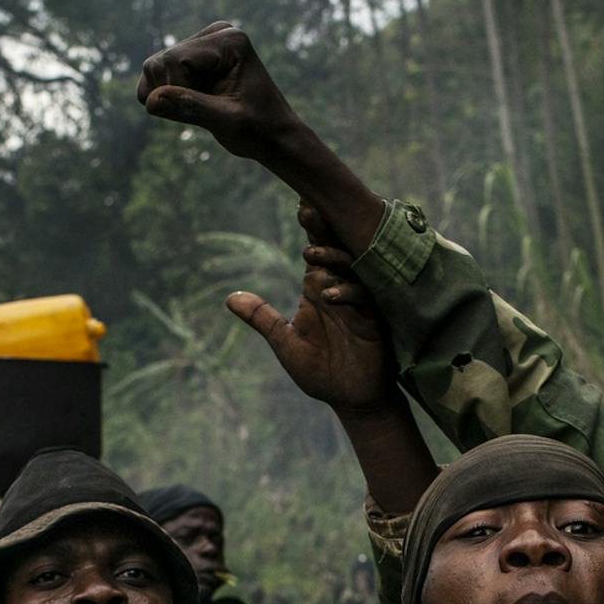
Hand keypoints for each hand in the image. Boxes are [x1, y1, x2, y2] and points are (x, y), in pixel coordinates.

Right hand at [137, 22, 304, 161]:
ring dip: (169, 96)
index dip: (176, 92)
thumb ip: (191, 108)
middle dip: (171, 94)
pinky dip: (167, 95)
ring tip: (204, 108)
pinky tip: (196, 103)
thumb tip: (151, 101)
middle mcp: (215, 33)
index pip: (175, 60)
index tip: (205, 113)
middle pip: (160, 62)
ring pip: (154, 69)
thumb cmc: (259, 131)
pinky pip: (158, 74)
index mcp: (230, 41)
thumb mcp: (227, 123)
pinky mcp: (194, 57)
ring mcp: (203, 43)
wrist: (275, 137)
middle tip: (205, 113)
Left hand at [228, 214, 392, 413]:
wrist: (350, 401)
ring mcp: (359, 304)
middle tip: (308, 209)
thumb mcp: (285, 342)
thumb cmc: (320, 371)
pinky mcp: (373, 322)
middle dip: (324, 228)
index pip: (316, 248)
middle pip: (335, 248)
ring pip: (352, 269)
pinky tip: (328, 296)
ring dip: (333, 259)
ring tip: (309, 256)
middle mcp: (340, 288)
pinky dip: (346, 294)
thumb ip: (262, 318)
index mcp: (319, 287)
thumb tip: (229, 298)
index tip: (301, 202)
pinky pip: (364, 299)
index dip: (312, 225)